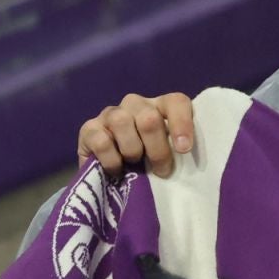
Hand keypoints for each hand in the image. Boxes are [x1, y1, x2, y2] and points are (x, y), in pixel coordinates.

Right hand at [77, 92, 195, 177]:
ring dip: (132, 150)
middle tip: (162, 170)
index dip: (182, 123)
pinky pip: (101, 140)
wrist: (113, 176)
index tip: (183, 149)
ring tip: (134, 164)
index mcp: (161, 107)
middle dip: (157, 149)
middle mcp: (136, 104)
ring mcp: (111, 114)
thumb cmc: (150, 165)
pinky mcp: (89, 128)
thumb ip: (178, 151)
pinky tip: (116, 169)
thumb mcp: (168, 157)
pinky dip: (111, 159)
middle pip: (149, 117)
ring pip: (122, 122)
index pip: (176, 102)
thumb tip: (189, 164)